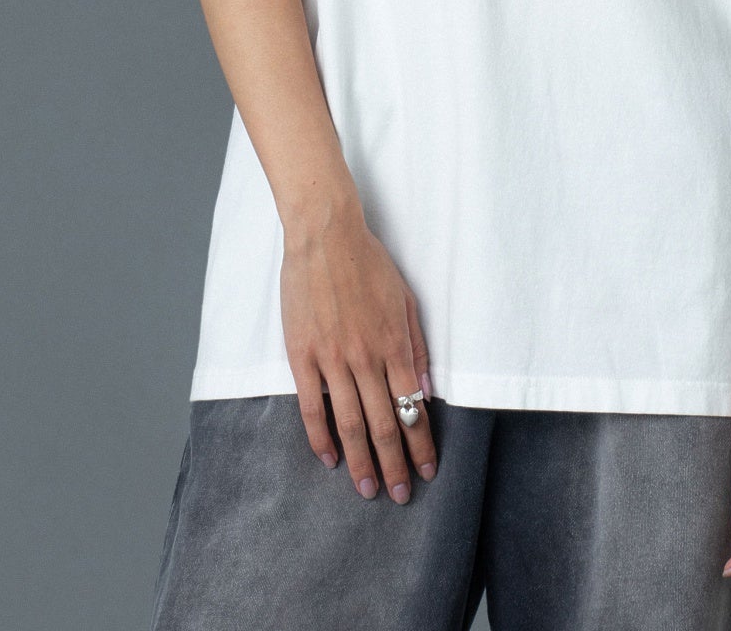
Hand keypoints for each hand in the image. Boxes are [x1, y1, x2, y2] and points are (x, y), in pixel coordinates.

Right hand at [279, 193, 437, 502]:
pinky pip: (312, 406)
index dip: (421, 443)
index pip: (412, 407)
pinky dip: (320, 437)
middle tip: (401, 495)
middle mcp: (365, 357)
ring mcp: (331, 358)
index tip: (428, 469)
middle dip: (395, 465)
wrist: (325, 236)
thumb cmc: (368, 264)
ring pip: (350, 422)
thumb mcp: (405, 300)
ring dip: (361, 461)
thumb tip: (425, 389)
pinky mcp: (302, 355)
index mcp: (393, 344)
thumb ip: (416, 346)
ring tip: (368, 489)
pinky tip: (329, 459)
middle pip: (383, 424)